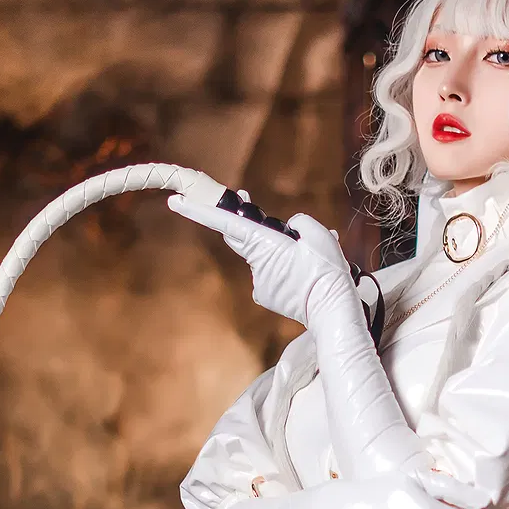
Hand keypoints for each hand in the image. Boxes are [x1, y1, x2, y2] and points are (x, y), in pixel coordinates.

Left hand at [168, 188, 349, 324]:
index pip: (224, 222)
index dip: (198, 211)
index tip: (176, 201)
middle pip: (241, 235)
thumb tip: (289, 230)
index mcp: (263, 244)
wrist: (332, 310)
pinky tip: (301, 278)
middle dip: (246, 222)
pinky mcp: (265, 296)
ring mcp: (258, 283)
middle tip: (247, 198)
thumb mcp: (320, 234)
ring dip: (279, 254)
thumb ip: (300, 223)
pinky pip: (269, 276)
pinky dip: (282, 273)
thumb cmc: (326, 272)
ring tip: (307, 262)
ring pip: (263, 258)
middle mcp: (254, 264)